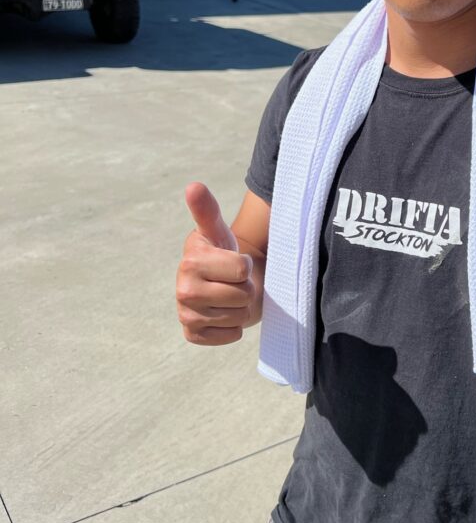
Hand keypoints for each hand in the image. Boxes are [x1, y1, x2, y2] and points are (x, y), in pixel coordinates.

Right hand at [176, 182, 256, 344]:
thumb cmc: (220, 253)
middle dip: (244, 288)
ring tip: (227, 296)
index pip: (242, 268)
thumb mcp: (218, 231)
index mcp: (191, 261)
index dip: (244, 265)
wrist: (217, 284)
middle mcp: (183, 289)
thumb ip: (207, 210)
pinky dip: (233, 328)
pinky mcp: (192, 335)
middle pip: (243, 295)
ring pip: (238, 317)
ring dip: (239, 307)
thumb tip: (193, 186)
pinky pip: (230, 336)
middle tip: (231, 281)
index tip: (232, 262)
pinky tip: (222, 314)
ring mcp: (186, 314)